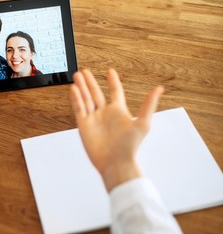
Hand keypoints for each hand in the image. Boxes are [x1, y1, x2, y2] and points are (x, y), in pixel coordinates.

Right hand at [70, 69, 163, 191]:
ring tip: (77, 75)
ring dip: (81, 87)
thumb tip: (159, 88)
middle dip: (90, 82)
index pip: (114, 92)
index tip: (109, 71)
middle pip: (96, 93)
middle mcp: (105, 113)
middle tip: (84, 72)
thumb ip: (149, 104)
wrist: (115, 162)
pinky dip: (76, 98)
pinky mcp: (84, 125)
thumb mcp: (143, 123)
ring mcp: (93, 119)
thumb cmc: (130, 146)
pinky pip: (79, 108)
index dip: (112, 81)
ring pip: (86, 99)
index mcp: (118, 111)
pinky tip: (74, 89)